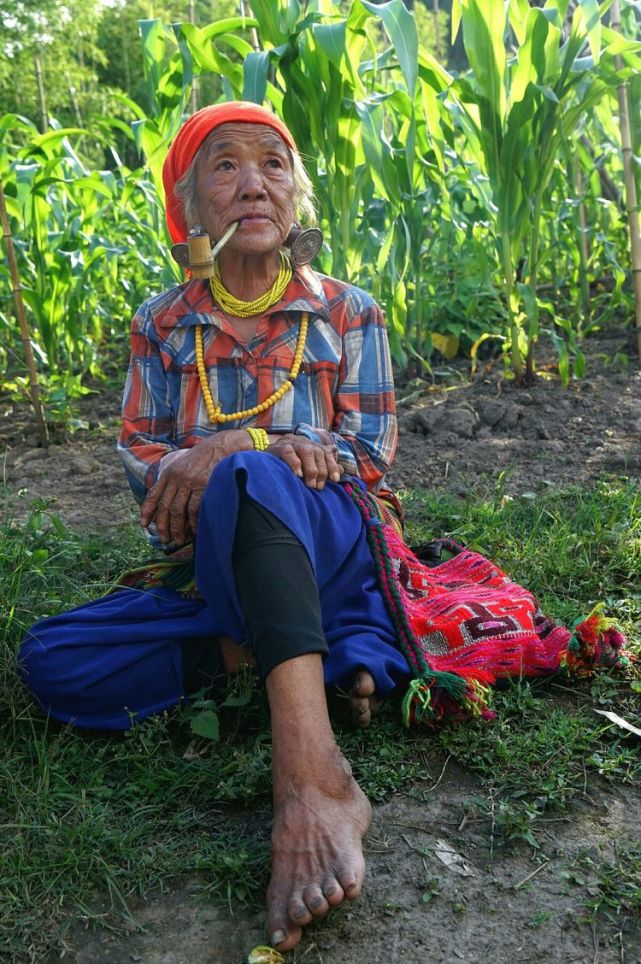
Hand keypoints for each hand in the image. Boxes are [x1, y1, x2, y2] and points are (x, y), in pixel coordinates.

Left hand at [141, 430, 251, 544]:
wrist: (221, 446)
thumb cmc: (203, 458)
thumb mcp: (182, 464)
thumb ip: (173, 479)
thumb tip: (165, 499)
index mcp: (169, 473)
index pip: (153, 494)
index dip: (147, 511)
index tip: (144, 524)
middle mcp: (176, 478)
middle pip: (164, 507)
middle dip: (162, 526)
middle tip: (164, 539)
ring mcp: (189, 482)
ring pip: (177, 511)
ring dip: (177, 528)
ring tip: (178, 540)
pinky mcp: (203, 486)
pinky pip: (194, 509)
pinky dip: (192, 523)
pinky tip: (193, 531)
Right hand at [267, 434, 340, 489]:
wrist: (260, 463)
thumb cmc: (286, 468)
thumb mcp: (306, 467)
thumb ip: (323, 467)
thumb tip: (343, 470)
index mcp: (310, 445)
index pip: (325, 452)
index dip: (332, 465)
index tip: (335, 479)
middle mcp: (302, 441)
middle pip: (317, 452)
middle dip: (321, 471)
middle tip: (318, 487)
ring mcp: (290, 442)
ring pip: (306, 451)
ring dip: (311, 469)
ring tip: (310, 484)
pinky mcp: (277, 447)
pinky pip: (288, 453)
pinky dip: (295, 464)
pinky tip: (297, 475)